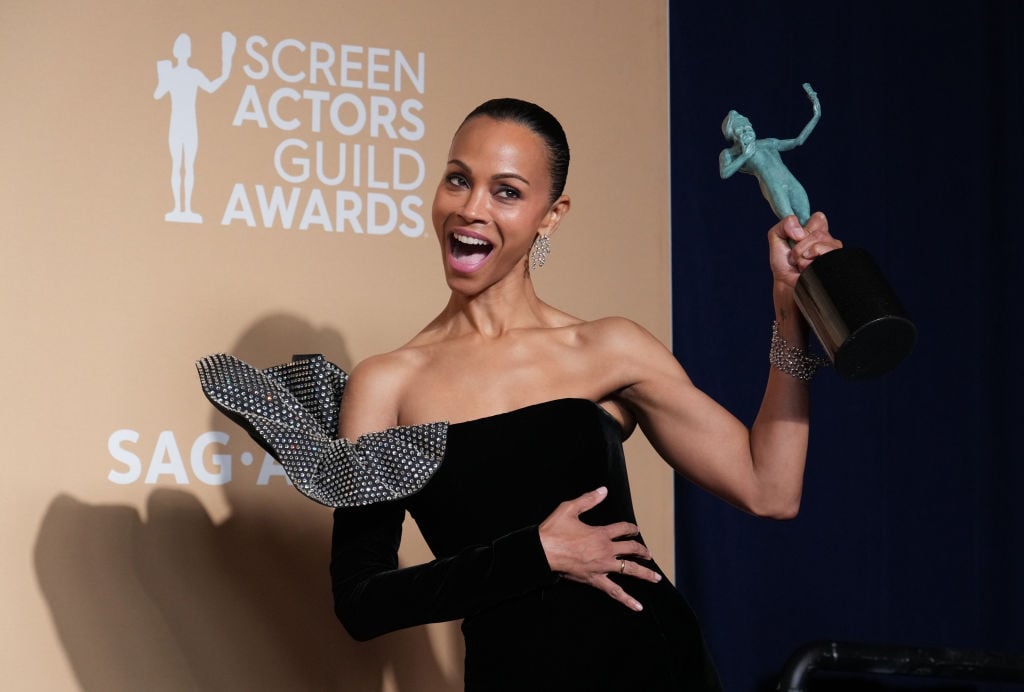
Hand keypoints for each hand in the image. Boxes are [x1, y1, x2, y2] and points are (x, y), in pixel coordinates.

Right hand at [538, 487, 661, 610]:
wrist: (542, 552)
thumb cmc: (554, 531)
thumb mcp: (569, 509)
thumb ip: (588, 500)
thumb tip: (603, 490)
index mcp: (601, 533)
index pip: (623, 528)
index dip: (631, 528)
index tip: (635, 529)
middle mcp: (606, 550)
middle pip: (631, 549)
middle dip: (642, 550)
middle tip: (648, 554)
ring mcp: (602, 567)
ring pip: (630, 570)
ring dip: (645, 573)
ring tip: (655, 577)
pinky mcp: (595, 579)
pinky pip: (615, 592)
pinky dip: (627, 600)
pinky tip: (638, 607)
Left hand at [768, 212, 842, 288]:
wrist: (787, 286)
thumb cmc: (784, 263)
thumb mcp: (776, 237)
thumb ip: (784, 224)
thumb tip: (800, 231)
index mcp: (816, 231)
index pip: (819, 218)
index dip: (806, 227)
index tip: (796, 238)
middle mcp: (828, 240)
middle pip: (817, 232)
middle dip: (799, 246)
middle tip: (795, 256)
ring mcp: (834, 252)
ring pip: (819, 245)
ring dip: (803, 256)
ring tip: (801, 265)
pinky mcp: (836, 263)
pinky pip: (824, 254)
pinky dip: (809, 263)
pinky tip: (808, 269)